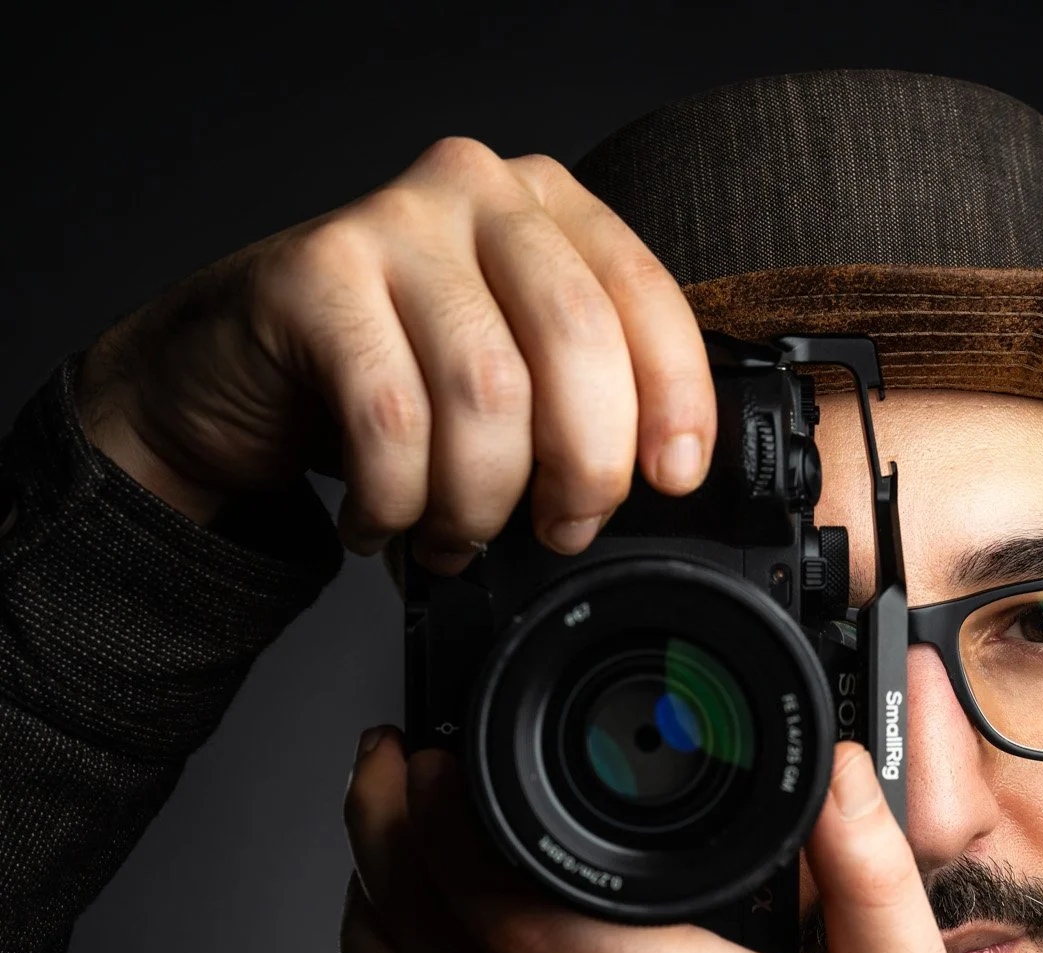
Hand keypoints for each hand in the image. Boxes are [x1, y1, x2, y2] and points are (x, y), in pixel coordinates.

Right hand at [74, 138, 714, 567]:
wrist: (236, 375)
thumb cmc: (390, 382)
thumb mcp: (512, 382)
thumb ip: (584, 403)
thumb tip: (657, 486)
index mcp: (548, 208)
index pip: (644, 296)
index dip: (674, 401)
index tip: (672, 481)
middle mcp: (476, 191)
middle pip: (576, 339)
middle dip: (582, 466)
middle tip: (558, 531)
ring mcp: (392, 223)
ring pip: (485, 390)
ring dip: (479, 502)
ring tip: (452, 538)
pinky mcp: (312, 273)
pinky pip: (390, 419)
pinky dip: (396, 501)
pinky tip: (380, 522)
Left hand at [339, 732, 956, 952]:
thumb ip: (873, 877)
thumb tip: (841, 775)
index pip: (505, 892)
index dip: (451, 811)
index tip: (451, 752)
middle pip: (428, 916)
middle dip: (393, 816)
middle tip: (401, 755)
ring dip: (370, 880)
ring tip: (381, 812)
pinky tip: (389, 914)